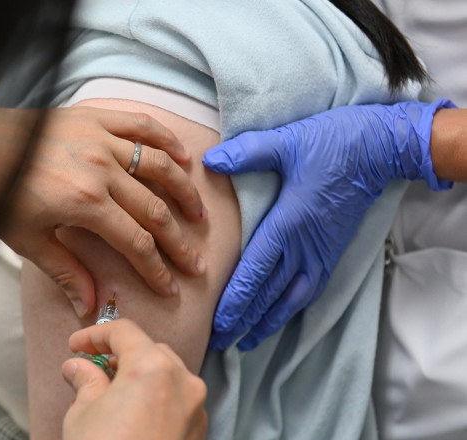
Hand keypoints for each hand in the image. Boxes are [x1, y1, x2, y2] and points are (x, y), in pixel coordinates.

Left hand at [0, 103, 205, 316]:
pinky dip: (165, 140)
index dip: (157, 269)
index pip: (136, 243)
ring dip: (184, 192)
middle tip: (196, 264)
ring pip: (159, 166)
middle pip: (155, 210)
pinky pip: (140, 125)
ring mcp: (100, 139)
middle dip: (179, 242)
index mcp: (85, 203)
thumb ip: (66, 272)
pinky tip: (183, 156)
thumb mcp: (28, 240)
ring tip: (198, 215)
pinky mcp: (93, 118)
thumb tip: (90, 307)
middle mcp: (101, 169)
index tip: (171, 287)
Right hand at [61, 319, 207, 439]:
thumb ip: (85, 381)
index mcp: (152, 368)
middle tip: (91, 366)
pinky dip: (156, 397)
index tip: (76, 347)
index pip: (124, 332)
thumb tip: (78, 367)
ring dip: (140, 374)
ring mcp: (195, 409)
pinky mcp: (198, 433)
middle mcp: (182, 382)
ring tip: (110, 390)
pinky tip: (132, 412)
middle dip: (120, 354)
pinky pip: (178, 400)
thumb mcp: (82, 414)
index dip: (94, 335)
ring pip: (168, 374)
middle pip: (150, 350)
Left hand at [203, 99, 454, 349]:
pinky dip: (291, 308)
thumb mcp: (287, 142)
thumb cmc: (332, 143)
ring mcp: (321, 251)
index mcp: (289, 223)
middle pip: (268, 294)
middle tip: (220, 341)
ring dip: (266, 322)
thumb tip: (210, 161)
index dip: (235, 301)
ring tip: (246, 342)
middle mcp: (304, 245)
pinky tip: (279, 317)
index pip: (255, 271)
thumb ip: (248, 153)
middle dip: (242, 320)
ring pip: (290, 298)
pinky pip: (309, 289)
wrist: (380, 148)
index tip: (217, 322)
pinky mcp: (332, 250)